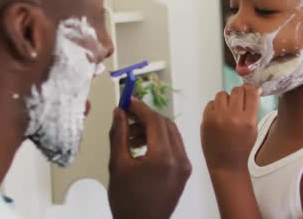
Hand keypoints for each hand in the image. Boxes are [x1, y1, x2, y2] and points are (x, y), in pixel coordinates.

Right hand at [108, 98, 191, 218]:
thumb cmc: (126, 199)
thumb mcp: (117, 164)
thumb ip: (119, 134)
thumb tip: (119, 111)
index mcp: (163, 157)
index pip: (155, 120)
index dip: (140, 108)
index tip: (126, 101)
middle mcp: (180, 158)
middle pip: (165, 124)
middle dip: (145, 117)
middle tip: (126, 117)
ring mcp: (185, 165)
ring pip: (171, 134)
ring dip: (152, 128)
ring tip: (130, 136)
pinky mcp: (185, 171)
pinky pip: (174, 146)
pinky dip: (159, 140)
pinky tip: (142, 146)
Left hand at [201, 84, 259, 172]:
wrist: (226, 165)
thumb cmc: (242, 148)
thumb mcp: (253, 129)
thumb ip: (253, 109)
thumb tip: (254, 89)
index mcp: (248, 120)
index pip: (251, 92)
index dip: (250, 88)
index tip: (249, 89)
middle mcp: (233, 117)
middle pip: (237, 90)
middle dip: (239, 93)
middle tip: (238, 101)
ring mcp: (217, 118)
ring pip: (222, 94)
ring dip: (226, 99)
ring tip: (227, 109)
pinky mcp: (206, 120)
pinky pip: (211, 103)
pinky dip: (215, 107)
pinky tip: (218, 116)